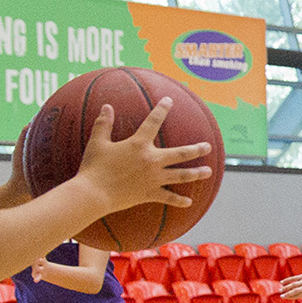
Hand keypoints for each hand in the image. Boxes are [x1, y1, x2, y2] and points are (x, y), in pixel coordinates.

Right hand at [74, 100, 209, 211]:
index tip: (169, 101)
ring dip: (196, 173)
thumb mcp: (97, 143)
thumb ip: (103, 124)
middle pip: (180, 154)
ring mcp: (153, 178)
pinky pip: (168, 198)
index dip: (161, 109)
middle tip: (208, 147)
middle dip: (196, 149)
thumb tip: (106, 106)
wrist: (93, 194)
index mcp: (138, 145)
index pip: (153, 122)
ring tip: (208, 172)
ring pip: (181, 175)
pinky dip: (179, 200)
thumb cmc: (93, 167)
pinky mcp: (150, 194)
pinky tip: (189, 202)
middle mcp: (151, 160)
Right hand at [275, 270, 301, 302]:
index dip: (290, 297)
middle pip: (294, 291)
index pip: (297, 296)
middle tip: (281, 296)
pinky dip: (287, 280)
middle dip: (287, 294)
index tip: (284, 297)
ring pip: (293, 285)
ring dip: (286, 287)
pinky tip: (282, 282)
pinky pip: (294, 278)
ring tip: (280, 290)